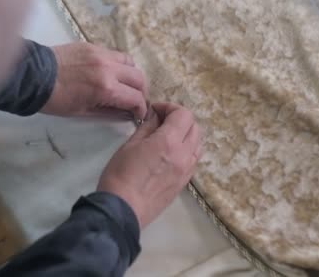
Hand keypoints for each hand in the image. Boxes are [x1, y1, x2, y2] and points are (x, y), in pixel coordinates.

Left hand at [41, 42, 147, 119]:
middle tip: (133, 100)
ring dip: (131, 75)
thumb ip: (109, 111)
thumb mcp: (83, 112)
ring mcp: (101, 54)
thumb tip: (126, 112)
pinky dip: (119, 64)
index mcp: (106, 88)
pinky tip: (110, 72)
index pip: (135, 98)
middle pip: (139, 78)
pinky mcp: (93, 46)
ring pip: (130, 62)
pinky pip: (115, 54)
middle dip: (140, 92)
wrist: (34, 76)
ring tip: (124, 84)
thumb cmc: (56, 100)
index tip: (138, 113)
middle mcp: (109, 69)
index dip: (141, 108)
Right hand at [97, 103, 201, 227]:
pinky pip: (194, 159)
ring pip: (198, 143)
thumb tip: (155, 116)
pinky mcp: (184, 183)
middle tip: (161, 121)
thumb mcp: (130, 145)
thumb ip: (147, 127)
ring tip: (168, 137)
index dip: (170, 107)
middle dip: (179, 119)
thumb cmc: (120, 175)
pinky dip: (187, 149)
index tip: (155, 111)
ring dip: (186, 134)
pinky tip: (170, 153)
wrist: (122, 210)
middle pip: (194, 127)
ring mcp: (187, 170)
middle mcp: (184, 155)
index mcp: (169, 142)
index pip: (183, 114)